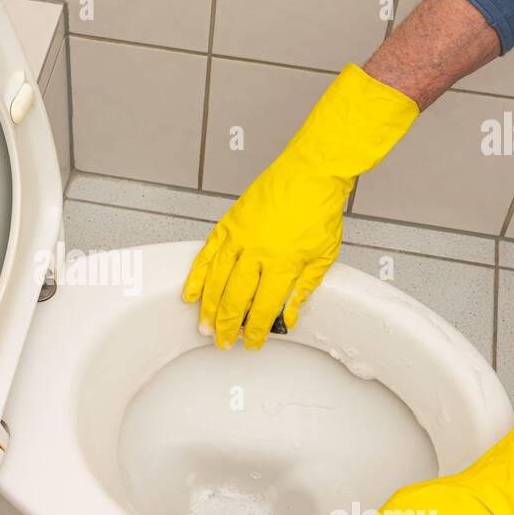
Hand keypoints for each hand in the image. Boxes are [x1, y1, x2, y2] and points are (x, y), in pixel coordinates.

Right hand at [182, 65, 417, 349]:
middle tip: (223, 341)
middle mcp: (256, 253)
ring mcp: (239, 237)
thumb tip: (290, 315)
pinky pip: (206, 255)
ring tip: (205, 326)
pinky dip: (197, 276)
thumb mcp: (323, 256)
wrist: (311, 172)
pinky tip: (191, 293)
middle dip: (227, 326)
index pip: (264, 308)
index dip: (257, 330)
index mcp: (282, 264)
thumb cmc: (318, 208)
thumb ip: (303, 288)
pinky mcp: (229, 224)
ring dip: (209, 308)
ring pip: (216, 281)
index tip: (252, 342)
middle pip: (235, 299)